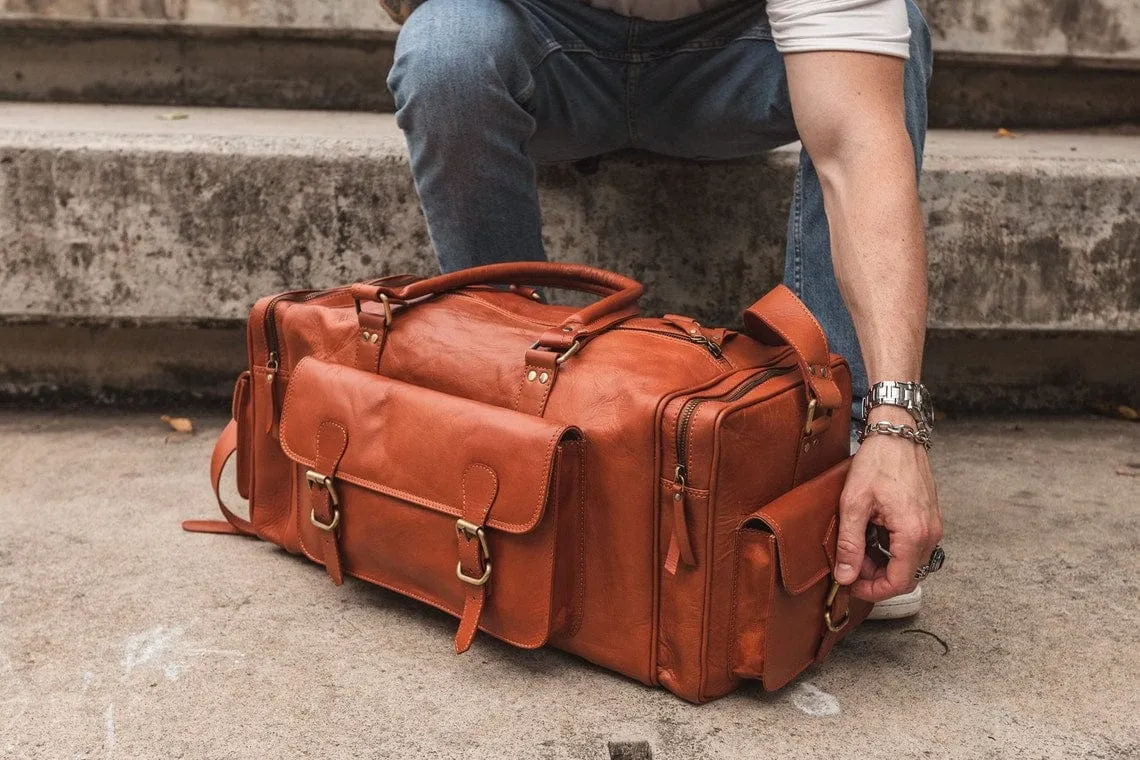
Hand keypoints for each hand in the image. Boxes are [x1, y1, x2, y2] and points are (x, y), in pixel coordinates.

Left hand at [836, 407, 941, 601]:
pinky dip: (892, 550)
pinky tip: (872, 535)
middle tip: (850, 564)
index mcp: (913, 533)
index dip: (873, 591)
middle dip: (876, 577)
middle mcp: (930, 534)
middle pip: (906, 575)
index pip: (899, 582)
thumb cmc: (877, 463)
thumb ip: (849, 544)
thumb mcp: (853, 504)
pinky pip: (913, 547)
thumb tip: (845, 576)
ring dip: (883, 563)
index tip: (852, 586)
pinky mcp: (929, 519)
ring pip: (910, 563)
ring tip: (858, 547)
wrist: (897, 434)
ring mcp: (933, 526)